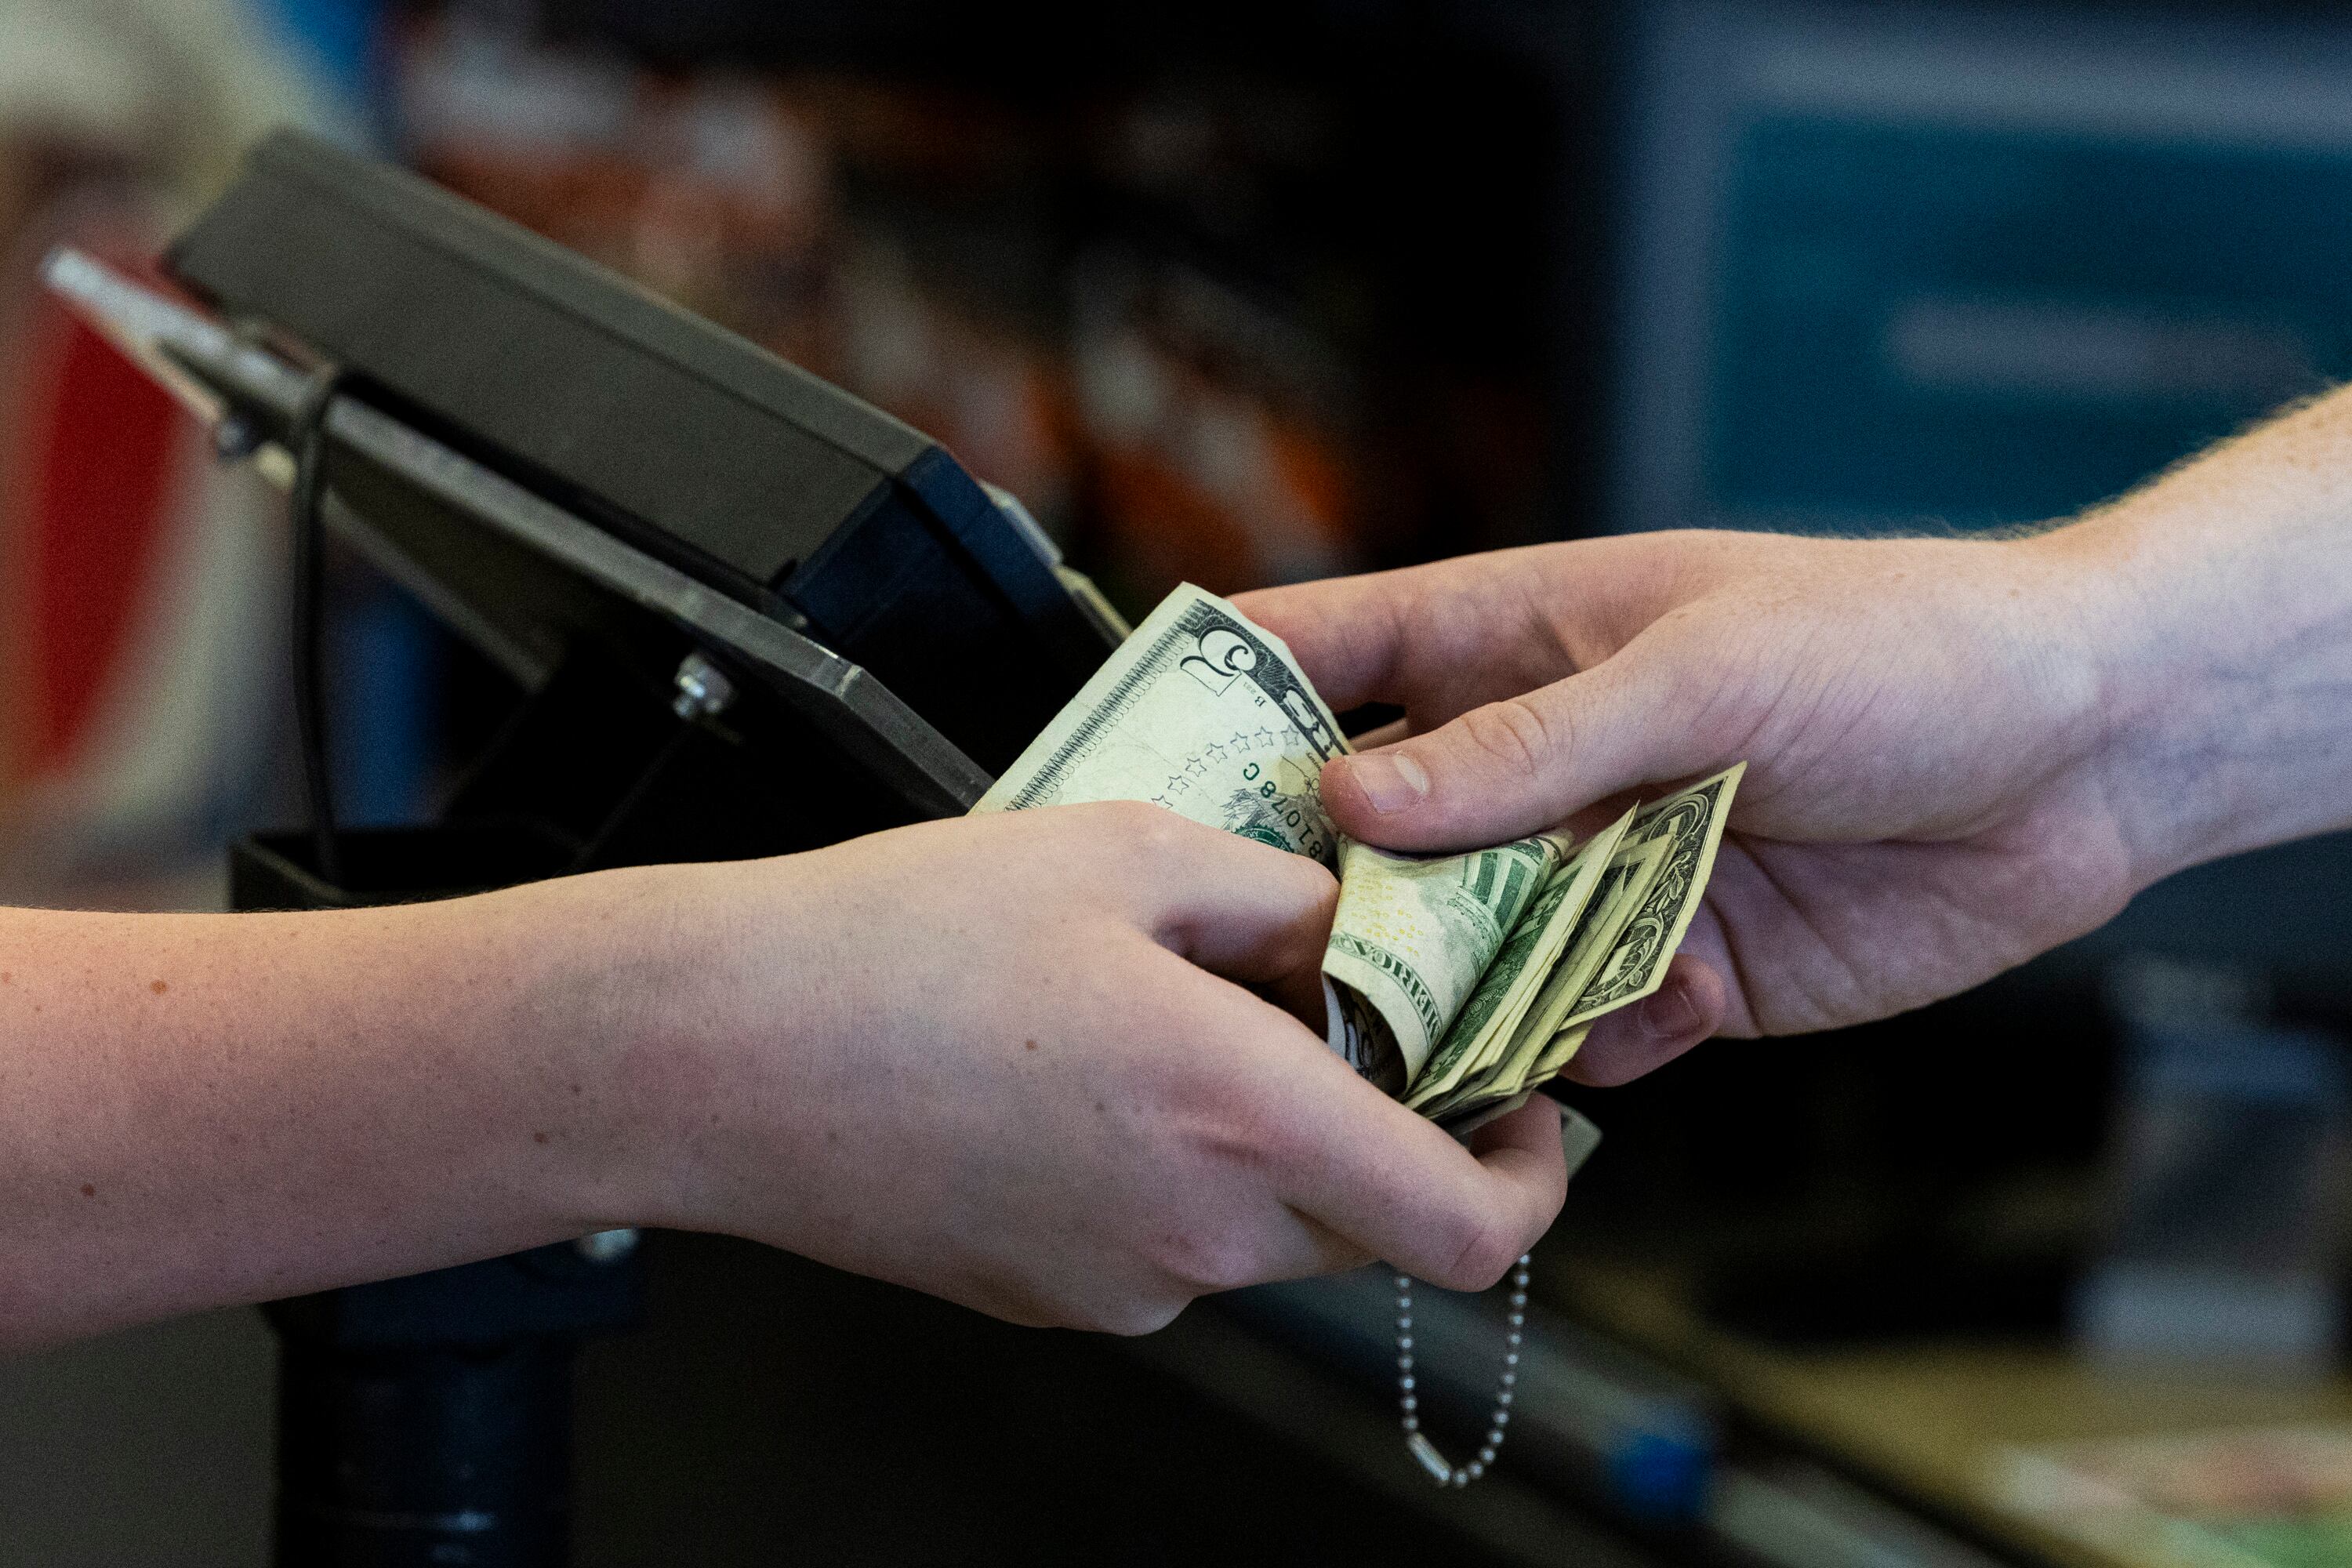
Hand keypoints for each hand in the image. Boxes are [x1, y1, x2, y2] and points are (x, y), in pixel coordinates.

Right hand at [610, 803, 1567, 1332]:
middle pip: (1375, 1224)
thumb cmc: (897, 941)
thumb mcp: (1124, 851)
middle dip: (1396, 1129)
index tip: (1529, 1112)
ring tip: (1190, 1021)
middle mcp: (1197, 1235)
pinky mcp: (1054, 1299)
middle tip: (1351, 1020)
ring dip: (1280, 1141)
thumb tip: (1357, 932)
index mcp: (1240, 1117)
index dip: (1533, 1181)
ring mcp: (1122, 1287)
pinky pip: (1176, 1244)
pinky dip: (1186, 1170)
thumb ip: (1281, 898)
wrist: (714, 1052)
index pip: (1468, 1228)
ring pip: (1272, 1231)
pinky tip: (1098, 1074)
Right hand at [1237, 527, 2149, 1082]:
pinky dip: (1553, 1055)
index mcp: (1522, 642)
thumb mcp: (1707, 671)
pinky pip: (1574, 1026)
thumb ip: (1534, 745)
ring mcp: (1602, 870)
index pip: (1337, 650)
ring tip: (1360, 1054)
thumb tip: (1357, 800)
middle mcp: (1542, 763)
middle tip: (1229, 965)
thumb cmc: (1898, 645)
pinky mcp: (1676, 967)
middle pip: (1379, 832)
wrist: (2088, 749)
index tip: (1126, 761)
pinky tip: (1551, 1073)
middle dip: (1314, 891)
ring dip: (1425, 997)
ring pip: (1463, 947)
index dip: (1231, 696)